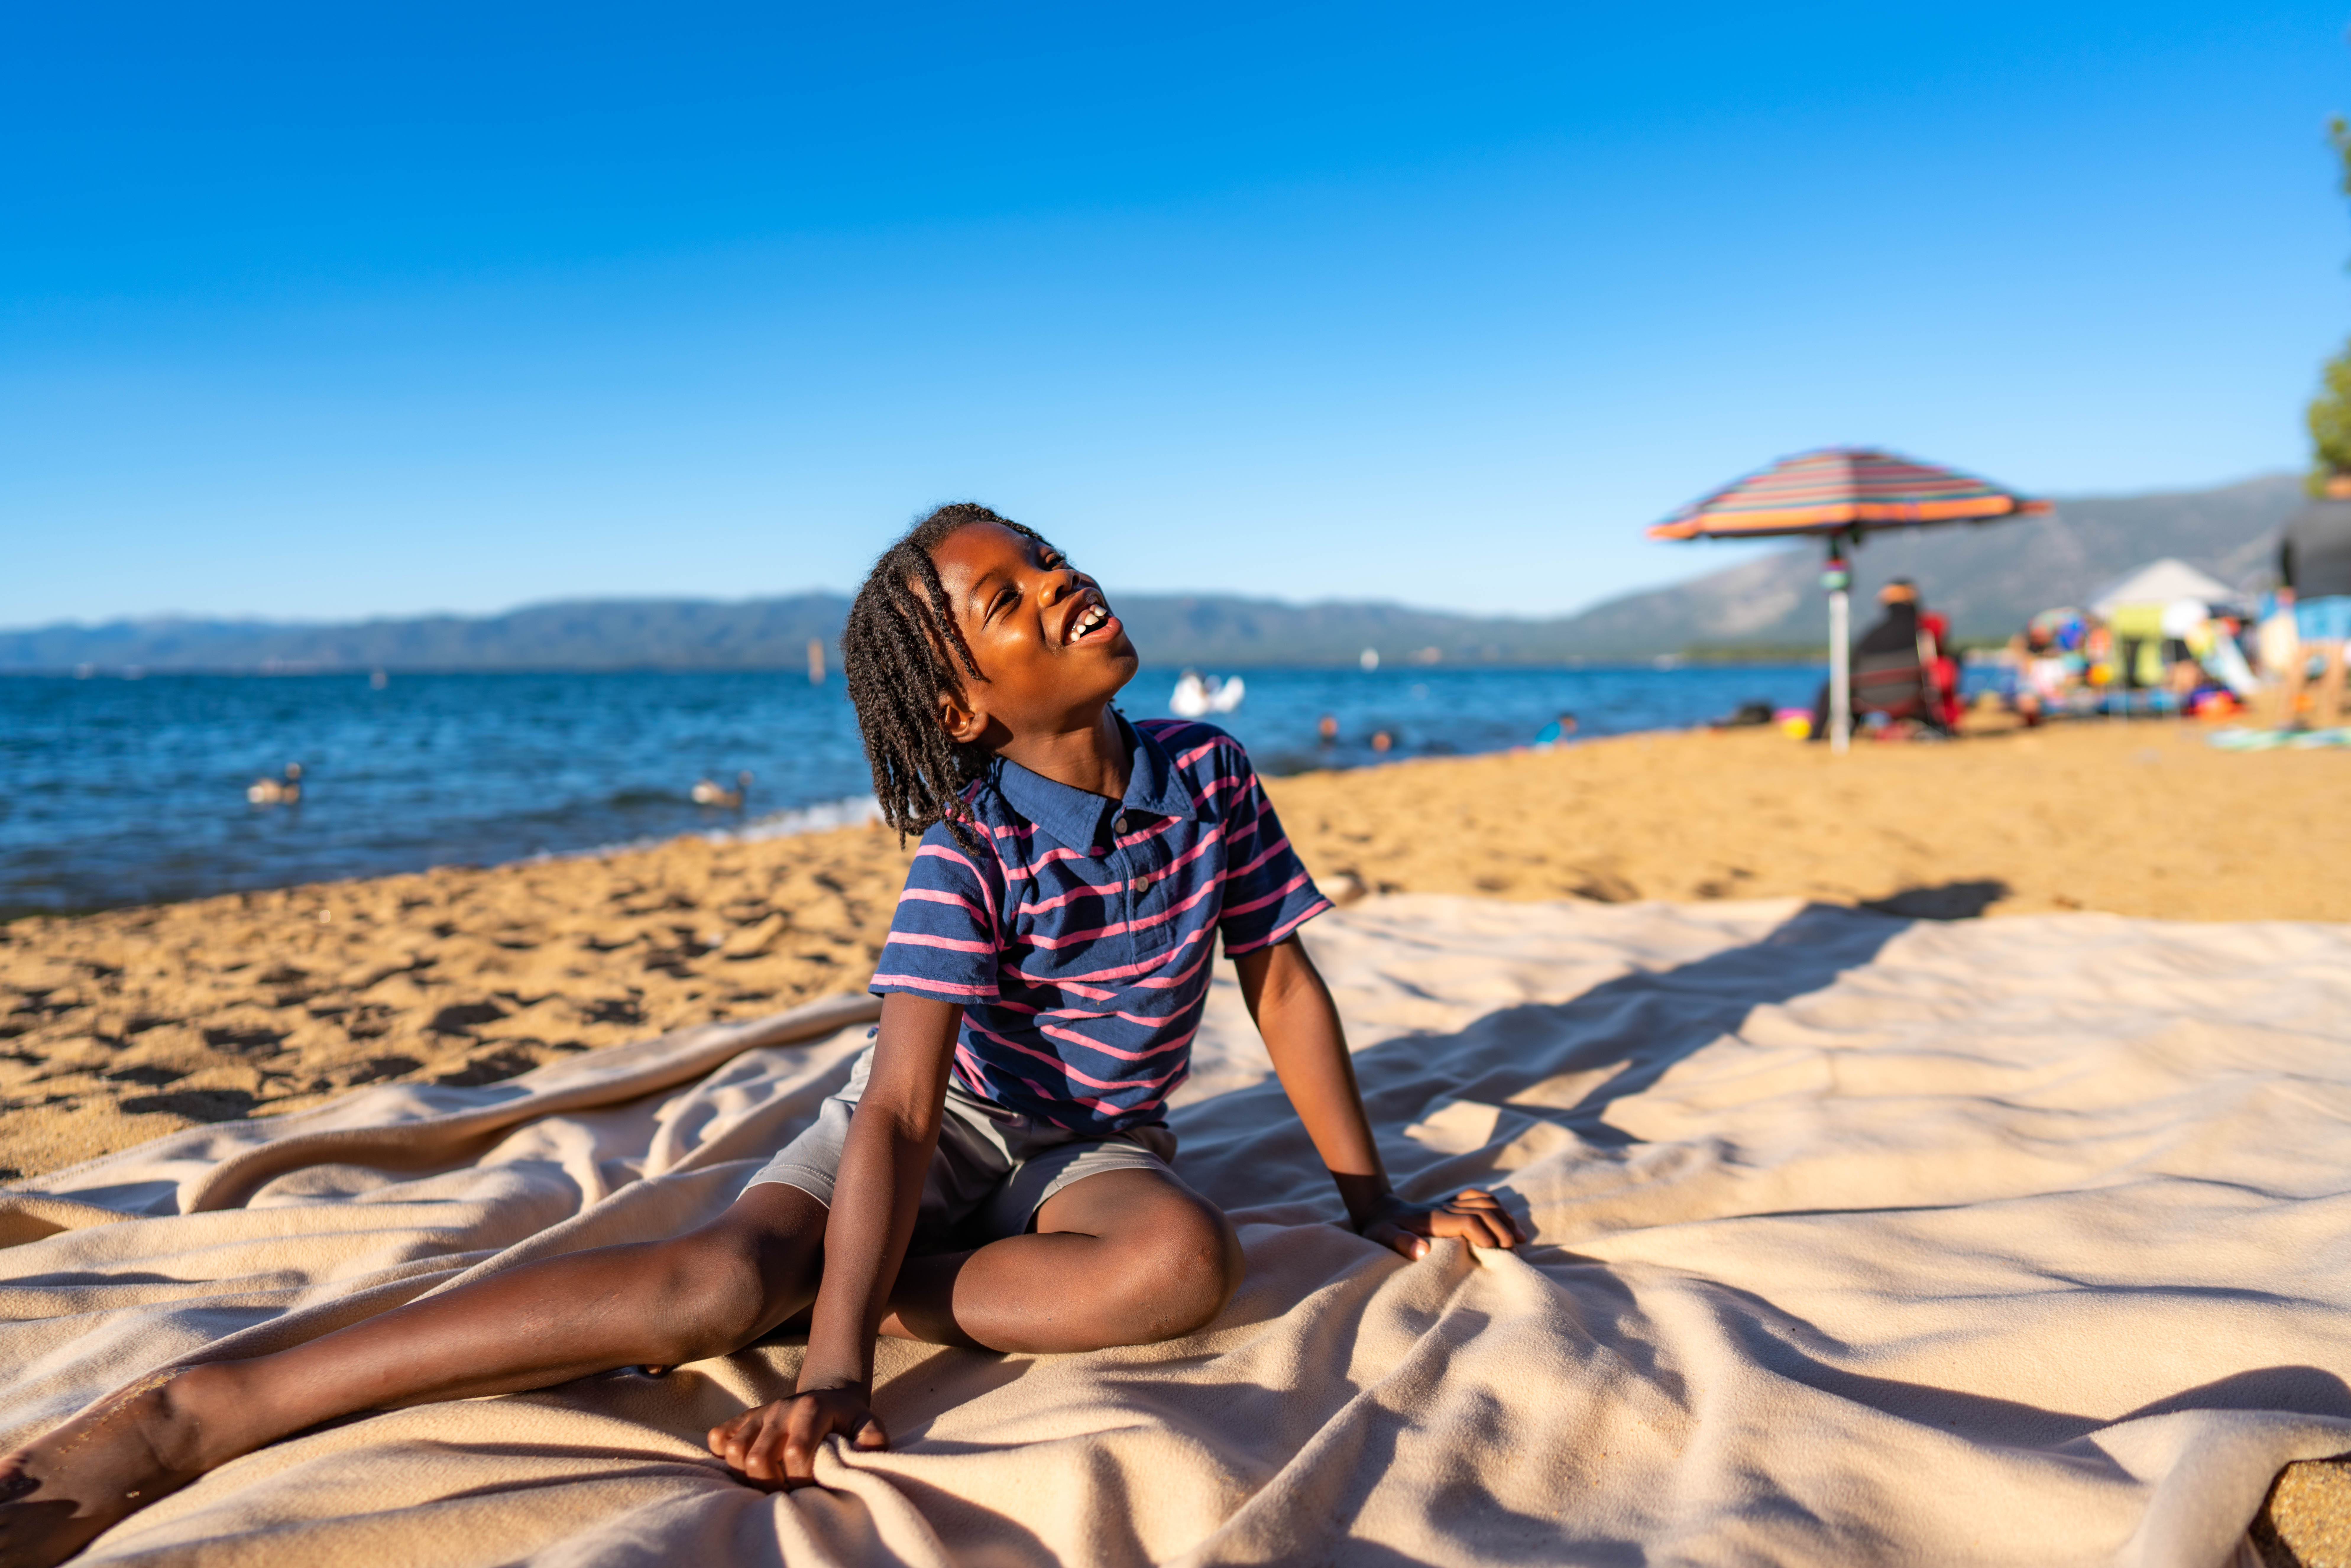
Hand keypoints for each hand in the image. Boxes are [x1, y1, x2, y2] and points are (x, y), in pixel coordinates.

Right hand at [706, 1384, 886, 1489]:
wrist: (827, 1393)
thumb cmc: (847, 1416)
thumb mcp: (867, 1421)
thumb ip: (872, 1437)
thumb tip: (866, 1454)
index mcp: (810, 1410)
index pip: (796, 1454)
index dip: (802, 1480)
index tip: (812, 1487)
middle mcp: (779, 1410)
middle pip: (758, 1458)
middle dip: (771, 1483)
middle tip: (786, 1488)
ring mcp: (759, 1414)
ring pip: (734, 1452)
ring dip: (748, 1475)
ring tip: (769, 1479)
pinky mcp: (744, 1418)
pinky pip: (718, 1437)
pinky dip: (725, 1454)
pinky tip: (747, 1463)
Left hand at [1358, 1188, 1526, 1258]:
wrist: (1378, 1208)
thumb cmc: (1381, 1229)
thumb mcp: (1383, 1237)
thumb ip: (1401, 1243)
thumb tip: (1422, 1251)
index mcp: (1433, 1218)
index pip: (1467, 1221)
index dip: (1484, 1233)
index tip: (1497, 1251)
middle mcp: (1445, 1207)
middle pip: (1483, 1210)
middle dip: (1502, 1228)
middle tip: (1515, 1250)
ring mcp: (1449, 1202)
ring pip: (1485, 1202)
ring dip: (1504, 1217)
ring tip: (1519, 1237)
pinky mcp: (1451, 1201)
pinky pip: (1478, 1196)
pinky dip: (1496, 1205)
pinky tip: (1506, 1218)